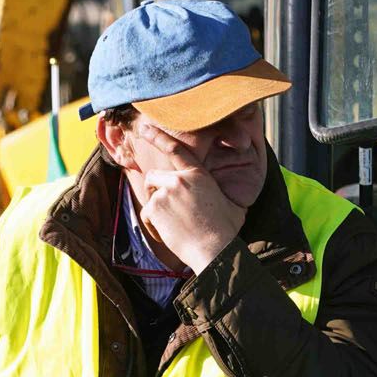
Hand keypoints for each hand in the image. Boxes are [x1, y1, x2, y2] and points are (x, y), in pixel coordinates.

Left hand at [129, 121, 248, 273]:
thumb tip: (229, 194)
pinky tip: (169, 235)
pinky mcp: (155, 207)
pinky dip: (154, 227)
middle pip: (154, 176)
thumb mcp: (231, 203)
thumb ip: (219, 192)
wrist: (216, 249)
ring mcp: (166, 192)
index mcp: (198, 174)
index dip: (158, 137)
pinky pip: (146, 215)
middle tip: (168, 210)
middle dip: (156, 190)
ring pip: (150, 196)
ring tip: (174, 226)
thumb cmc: (226, 230)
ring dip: (156, 210)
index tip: (145, 128)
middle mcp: (180, 179)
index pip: (175, 149)